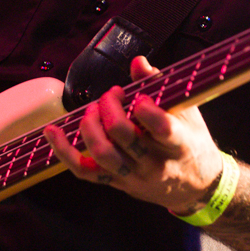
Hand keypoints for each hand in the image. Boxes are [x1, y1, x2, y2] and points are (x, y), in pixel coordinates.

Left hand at [44, 56, 223, 213]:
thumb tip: (138, 62)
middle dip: (110, 108)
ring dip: (90, 126)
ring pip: (103, 154)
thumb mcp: (187, 113)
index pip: (162, 129)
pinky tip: (52, 133)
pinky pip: (85, 171)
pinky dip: (64, 152)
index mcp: (179, 144)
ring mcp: (134, 177)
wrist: (197, 187)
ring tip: (92, 110)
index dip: (146, 109)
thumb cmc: (192, 143)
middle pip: (124, 136)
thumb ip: (160, 86)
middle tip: (111, 95)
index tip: (139, 96)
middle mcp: (155, 163)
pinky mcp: (118, 184)